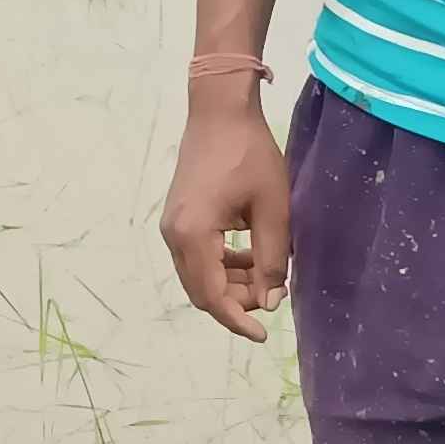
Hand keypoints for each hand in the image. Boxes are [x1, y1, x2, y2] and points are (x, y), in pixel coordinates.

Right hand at [158, 87, 292, 341]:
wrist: (219, 111)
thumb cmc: (250, 154)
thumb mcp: (272, 209)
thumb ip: (272, 260)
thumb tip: (270, 301)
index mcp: (193, 235)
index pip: (212, 296)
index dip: (238, 320)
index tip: (264, 333)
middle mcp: (174, 235)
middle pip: (201, 290)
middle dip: (235, 303)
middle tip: (271, 297)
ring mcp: (172, 225)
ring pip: (198, 274)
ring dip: (230, 283)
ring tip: (266, 275)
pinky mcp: (178, 216)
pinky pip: (196, 255)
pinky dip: (221, 264)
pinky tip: (249, 254)